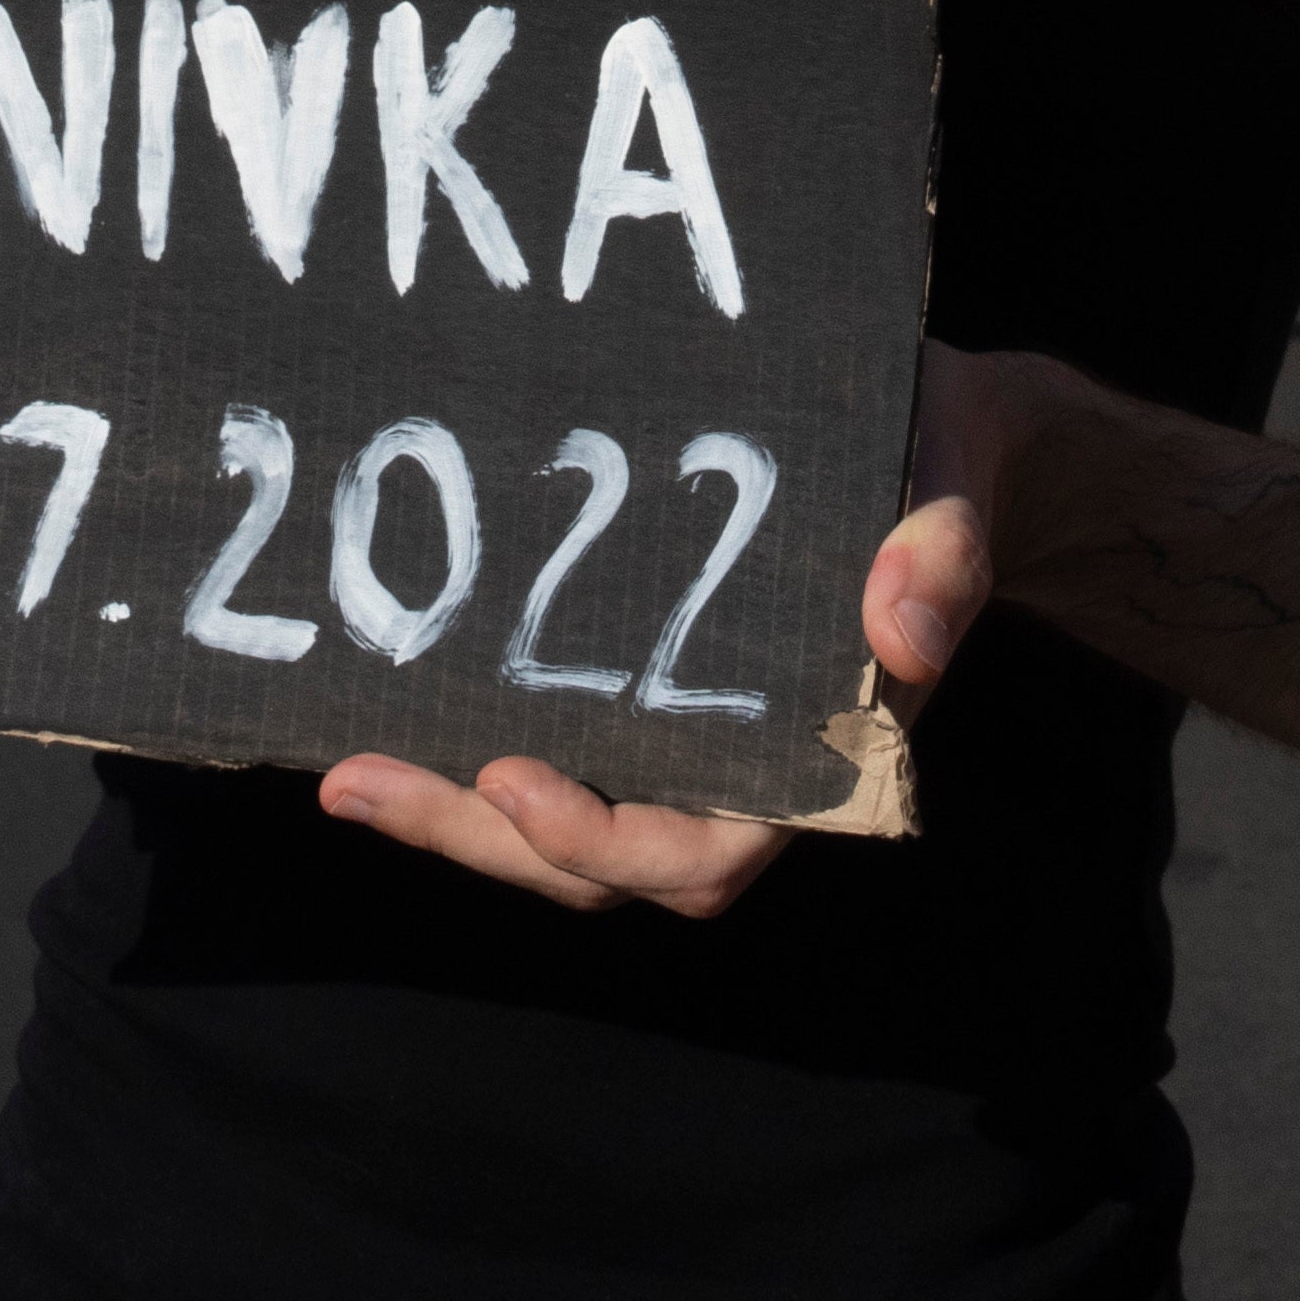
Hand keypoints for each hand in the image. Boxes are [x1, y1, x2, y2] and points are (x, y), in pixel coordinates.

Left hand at [315, 344, 1010, 915]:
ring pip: (555, 829)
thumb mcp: (955, 495)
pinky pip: (550, 756)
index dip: (603, 842)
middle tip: (361, 782)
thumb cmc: (941, 469)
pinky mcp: (638, 696)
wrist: (933, 435)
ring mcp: (682, 743)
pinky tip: (380, 714)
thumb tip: (902, 630)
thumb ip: (944, 560)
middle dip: (479, 838)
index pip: (704, 858)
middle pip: (597, 865)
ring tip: (345, 769)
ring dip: (452, 813)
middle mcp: (742, 777)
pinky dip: (467, 755)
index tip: (513, 779)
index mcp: (820, 763)